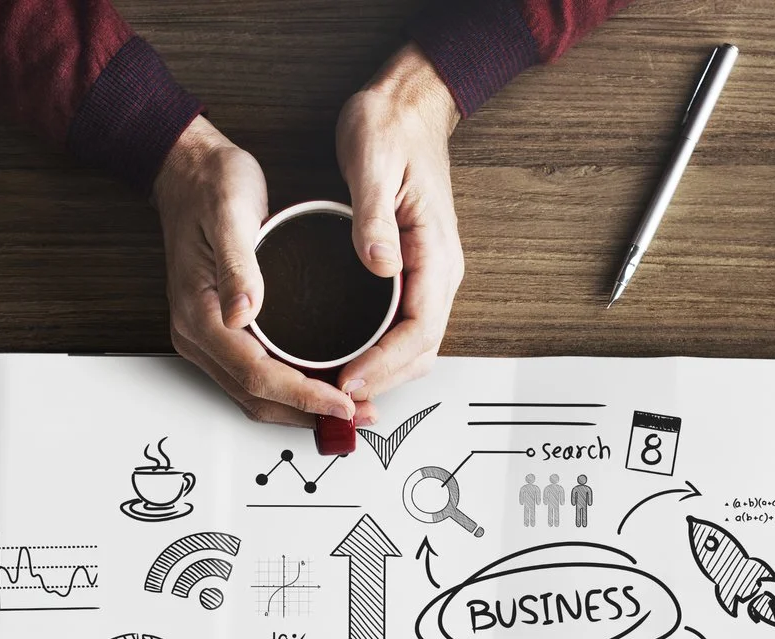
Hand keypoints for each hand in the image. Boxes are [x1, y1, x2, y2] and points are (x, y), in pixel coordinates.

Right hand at [153, 116, 357, 427]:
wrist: (188, 172)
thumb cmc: (210, 186)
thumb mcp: (229, 213)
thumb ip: (238, 265)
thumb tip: (244, 312)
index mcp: (199, 315)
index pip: (256, 374)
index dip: (303, 395)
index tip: (344, 402)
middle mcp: (199, 335)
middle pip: (256, 397)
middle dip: (308, 414)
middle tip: (359, 415)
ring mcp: (207, 337)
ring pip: (255, 394)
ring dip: (301, 408)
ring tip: (349, 409)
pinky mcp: (221, 332)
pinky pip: (254, 376)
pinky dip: (290, 390)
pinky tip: (322, 385)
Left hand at [332, 45, 464, 403]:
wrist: (408, 103)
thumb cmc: (391, 126)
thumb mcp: (373, 162)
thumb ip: (374, 217)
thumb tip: (380, 265)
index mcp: (435, 251)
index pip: (420, 329)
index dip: (386, 363)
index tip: (349, 379)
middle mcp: (439, 270)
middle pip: (421, 351)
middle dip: (383, 381)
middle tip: (336, 398)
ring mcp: (428, 273)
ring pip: (413, 345)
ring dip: (382, 373)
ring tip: (337, 389)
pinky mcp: (412, 270)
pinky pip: (402, 326)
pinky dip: (380, 353)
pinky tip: (348, 358)